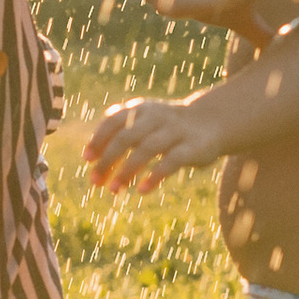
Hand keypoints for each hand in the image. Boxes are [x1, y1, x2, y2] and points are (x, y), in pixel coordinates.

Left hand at [86, 94, 209, 192]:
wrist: (211, 121)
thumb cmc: (166, 128)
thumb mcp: (143, 123)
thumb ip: (119, 133)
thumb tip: (90, 157)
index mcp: (141, 109)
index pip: (114, 120)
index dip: (99, 139)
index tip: (87, 159)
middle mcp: (157, 117)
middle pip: (127, 137)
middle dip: (108, 160)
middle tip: (95, 181)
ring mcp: (176, 131)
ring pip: (147, 149)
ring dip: (127, 170)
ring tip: (114, 190)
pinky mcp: (193, 147)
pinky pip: (172, 162)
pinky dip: (155, 176)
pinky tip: (141, 190)